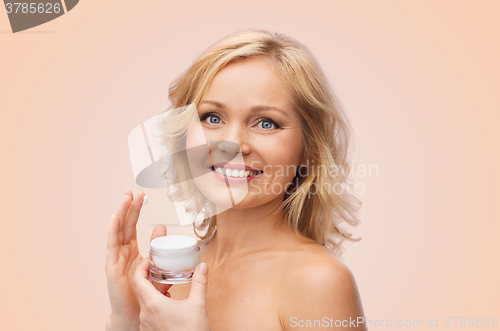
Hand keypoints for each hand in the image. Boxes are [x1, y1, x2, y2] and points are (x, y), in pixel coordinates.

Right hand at [105, 190, 171, 330]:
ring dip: (121, 214)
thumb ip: (158, 250)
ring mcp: (115, 259)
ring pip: (118, 231)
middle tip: (133, 191)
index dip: (135, 210)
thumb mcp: (155, 267)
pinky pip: (112, 247)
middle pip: (124, 225)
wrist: (135, 315)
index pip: (132, 226)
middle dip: (128, 207)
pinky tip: (114, 218)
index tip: (139, 196)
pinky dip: (112, 231)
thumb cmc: (144, 293)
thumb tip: (163, 232)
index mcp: (131, 251)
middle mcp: (121, 252)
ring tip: (125, 198)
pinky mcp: (112, 268)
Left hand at [133, 258, 210, 330]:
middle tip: (159, 269)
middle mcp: (145, 315)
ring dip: (153, 291)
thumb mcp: (198, 305)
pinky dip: (155, 303)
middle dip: (149, 278)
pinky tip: (168, 302)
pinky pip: (148, 313)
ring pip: (145, 302)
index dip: (141, 268)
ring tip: (167, 285)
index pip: (137, 280)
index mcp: (153, 305)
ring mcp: (146, 325)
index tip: (148, 260)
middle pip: (141, 290)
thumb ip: (199, 283)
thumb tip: (202, 266)